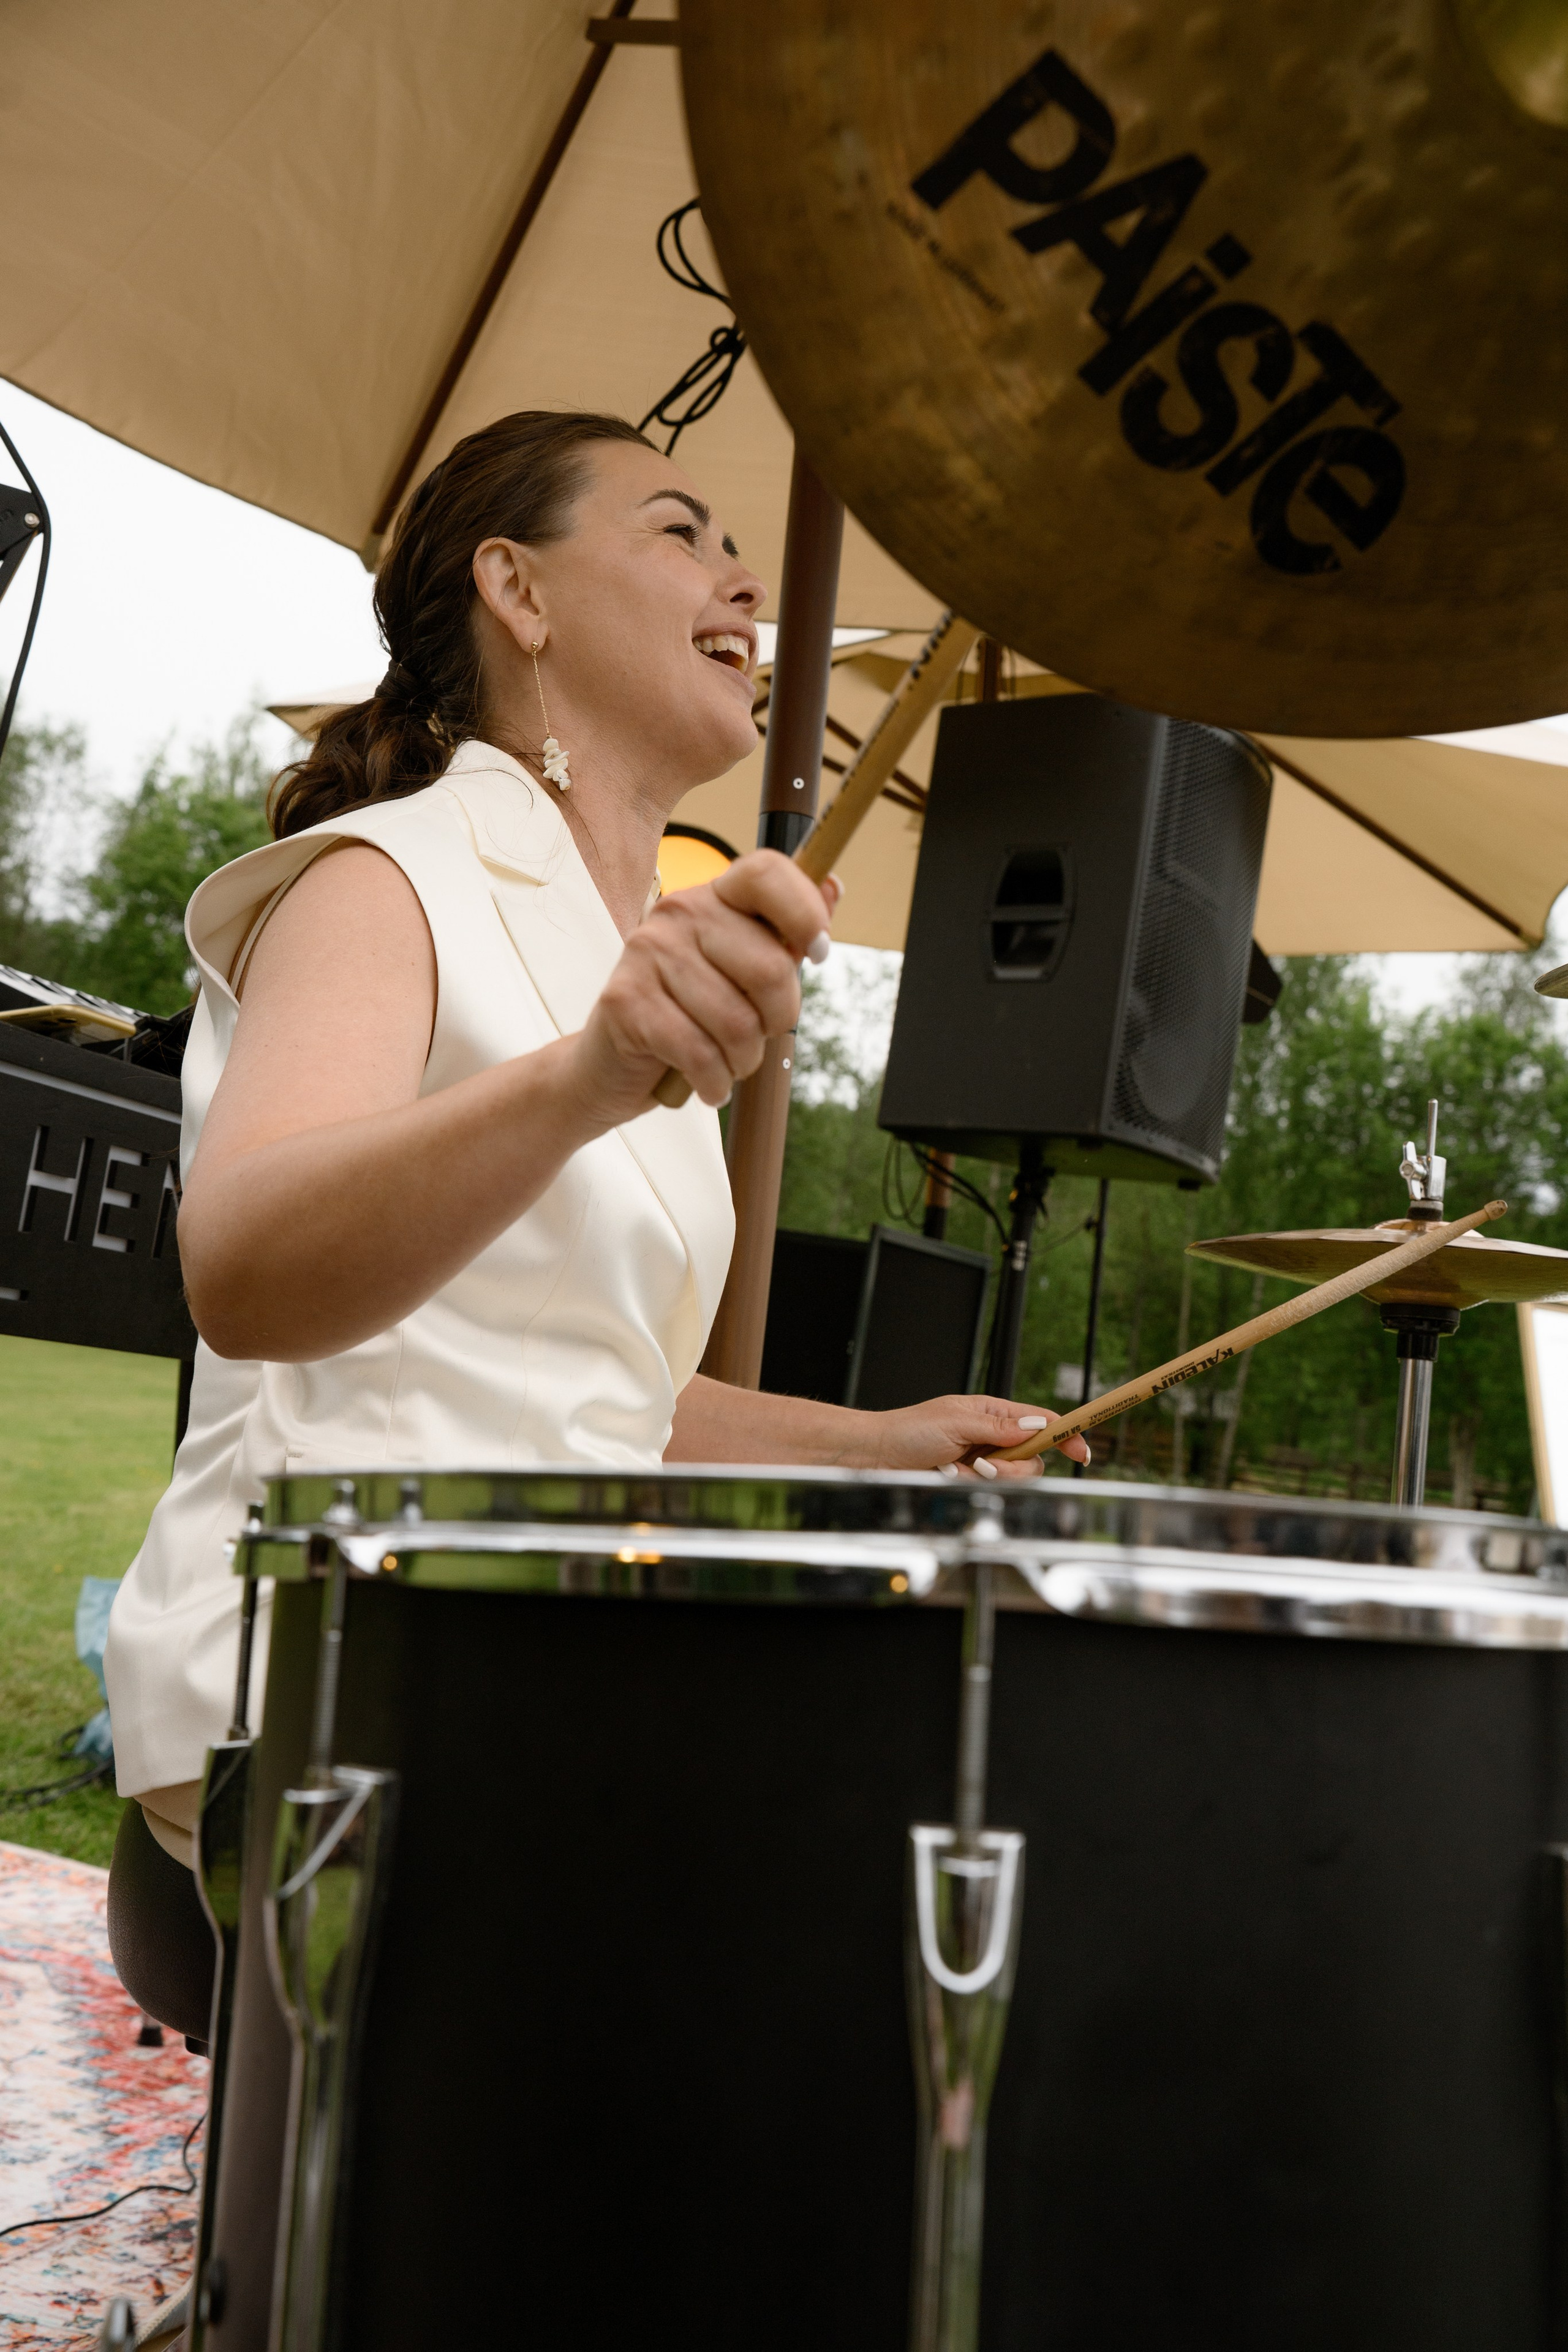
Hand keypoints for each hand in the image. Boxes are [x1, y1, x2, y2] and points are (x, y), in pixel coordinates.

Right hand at [566, 851, 836, 1126]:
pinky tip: (707, 1084)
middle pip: (770, 967)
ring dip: (743, 1061)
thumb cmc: (688, 1018)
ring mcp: (646, 954)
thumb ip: (783, 936)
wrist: (608, 1067)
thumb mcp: (740, 976)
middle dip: (777, 1020)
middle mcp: (676, 914)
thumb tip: (834, 887)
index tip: (818, 954)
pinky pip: (700, 1053)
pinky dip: (714, 1083)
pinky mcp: (625, 1001)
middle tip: (756, 1037)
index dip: (806, 913)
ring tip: (726, 1064)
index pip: (766, 872)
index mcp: (712, 897)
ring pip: (737, 1022)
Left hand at [852, 1393, 1090, 1479]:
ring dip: (987, 1477)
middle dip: (1012, 1468)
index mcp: (993, 1413)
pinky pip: (988, 1491)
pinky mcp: (970, 1481)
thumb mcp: (957, 1421)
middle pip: (1033, 1457)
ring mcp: (982, 1461)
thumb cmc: (909, 1430)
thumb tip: (1038, 1425)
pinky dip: (968, 1485)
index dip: (1065, 1434)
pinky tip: (947, 1475)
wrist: (877, 1455)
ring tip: (956, 1469)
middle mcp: (993, 1437)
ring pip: (1013, 1478)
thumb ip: (999, 1427)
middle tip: (983, 1466)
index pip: (1041, 1422)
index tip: (1082, 1451)